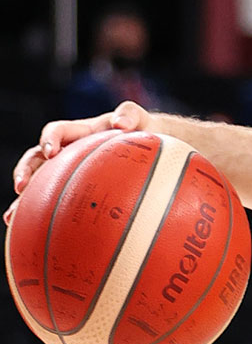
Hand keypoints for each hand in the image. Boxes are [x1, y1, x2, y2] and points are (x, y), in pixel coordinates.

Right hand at [7, 101, 152, 224]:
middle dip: (25, 171)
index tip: (52, 152)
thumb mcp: (139, 118)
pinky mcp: (72, 186)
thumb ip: (130, 114)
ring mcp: (66, 168)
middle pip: (36, 158)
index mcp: (80, 132)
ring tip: (12, 217)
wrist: (147, 142)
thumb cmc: (141, 130)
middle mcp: (67, 150)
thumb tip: (121, 123)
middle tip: (22, 187)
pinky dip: (40, 213)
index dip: (50, 139)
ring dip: (23, 198)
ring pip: (38, 182)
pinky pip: (52, 199)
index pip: (57, 130)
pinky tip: (30, 230)